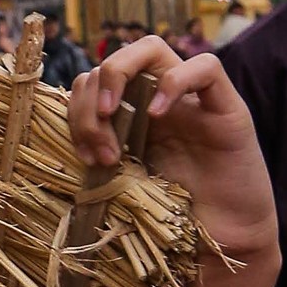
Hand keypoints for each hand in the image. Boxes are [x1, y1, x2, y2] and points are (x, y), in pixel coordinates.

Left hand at [68, 36, 277, 257]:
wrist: (224, 238)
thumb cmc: (175, 213)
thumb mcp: (123, 177)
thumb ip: (99, 151)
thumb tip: (56, 143)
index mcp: (131, 113)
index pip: (93, 81)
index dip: (78, 109)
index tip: (82, 153)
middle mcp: (159, 97)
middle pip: (113, 60)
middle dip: (91, 100)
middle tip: (98, 148)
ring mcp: (194, 98)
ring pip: (151, 47)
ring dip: (118, 76)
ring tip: (113, 118)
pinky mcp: (229, 108)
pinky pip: (206, 67)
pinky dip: (175, 82)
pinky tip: (156, 115)